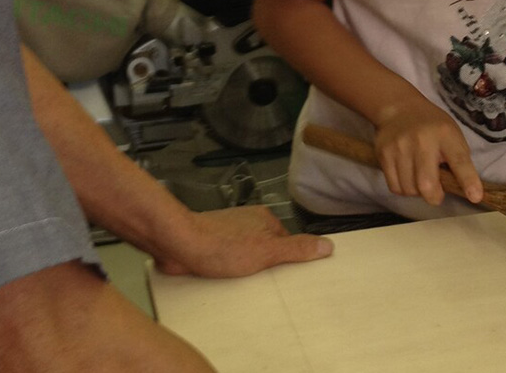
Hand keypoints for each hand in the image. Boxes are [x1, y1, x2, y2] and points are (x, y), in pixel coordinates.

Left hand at [153, 205, 332, 277]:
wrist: (179, 245)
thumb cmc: (222, 245)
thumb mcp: (267, 251)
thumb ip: (297, 248)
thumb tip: (327, 245)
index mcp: (264, 219)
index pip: (286, 242)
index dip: (287, 261)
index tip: (289, 278)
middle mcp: (246, 223)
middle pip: (266, 249)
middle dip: (265, 268)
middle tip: (267, 286)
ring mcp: (227, 234)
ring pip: (245, 258)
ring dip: (244, 273)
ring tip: (244, 287)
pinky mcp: (210, 247)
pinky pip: (226, 263)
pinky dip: (227, 274)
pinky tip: (226, 284)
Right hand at [373, 99, 483, 205]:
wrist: (399, 108)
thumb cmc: (432, 126)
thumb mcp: (451, 135)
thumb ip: (457, 160)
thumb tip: (463, 191)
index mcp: (446, 135)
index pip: (459, 160)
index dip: (468, 181)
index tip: (475, 196)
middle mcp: (422, 140)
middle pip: (426, 184)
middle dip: (434, 197)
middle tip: (436, 192)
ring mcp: (400, 147)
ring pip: (409, 189)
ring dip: (417, 192)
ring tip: (420, 178)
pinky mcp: (383, 154)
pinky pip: (395, 187)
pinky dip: (404, 188)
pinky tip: (407, 176)